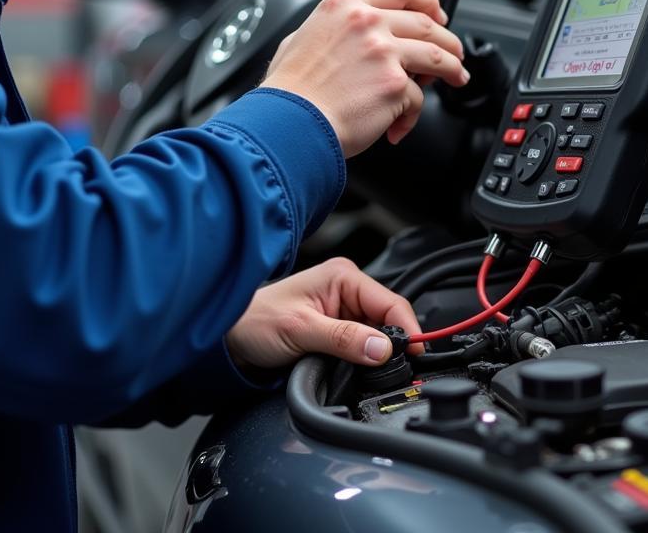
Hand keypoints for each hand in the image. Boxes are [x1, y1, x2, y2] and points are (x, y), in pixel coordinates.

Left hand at [225, 257, 421, 370]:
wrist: (231, 337)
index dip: (407, 330)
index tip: (416, 356)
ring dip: (379, 354)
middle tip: (393, 371)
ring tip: (370, 371)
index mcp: (342, 276)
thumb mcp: (301, 329)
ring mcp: (343, 310)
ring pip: (380, 335)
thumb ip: (343, 339)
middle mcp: (346, 289)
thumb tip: (382, 348)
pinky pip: (365, 345)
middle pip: (389, 320)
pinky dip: (366, 359)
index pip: (390, 302)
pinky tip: (359, 368)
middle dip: (394, 345)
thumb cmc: (255, 321)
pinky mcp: (339, 330)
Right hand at [260, 0, 467, 156]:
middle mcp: (366, 22)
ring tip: (456, 78)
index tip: (436, 15)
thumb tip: (342, 38)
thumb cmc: (289, 90)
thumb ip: (329, 31)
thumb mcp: (298, 39)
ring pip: (436, 55)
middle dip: (447, 38)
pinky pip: (418, 98)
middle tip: (453, 53)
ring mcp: (384, 52)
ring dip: (452, 68)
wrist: (288, 122)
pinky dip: (412, 114)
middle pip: (425, 22)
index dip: (427, 1)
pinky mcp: (395, 84)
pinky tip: (399, 125)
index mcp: (343, 7)